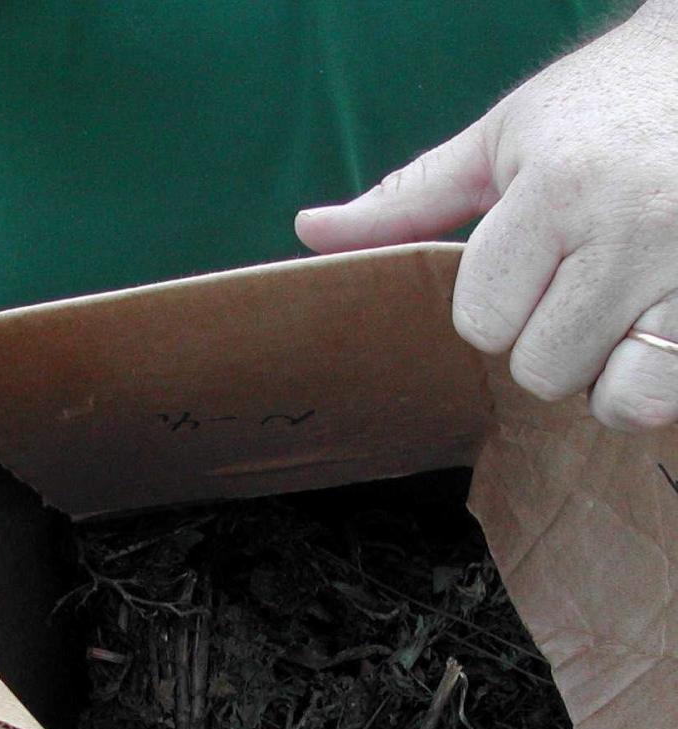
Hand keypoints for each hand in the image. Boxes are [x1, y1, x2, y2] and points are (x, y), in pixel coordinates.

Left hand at [295, 2, 677, 432]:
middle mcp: (631, 229)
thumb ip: (410, 199)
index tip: (532, 257)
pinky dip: (649, 385)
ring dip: (602, 369)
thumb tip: (309, 231)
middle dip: (547, 338)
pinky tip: (654, 334)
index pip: (483, 320)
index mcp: (558, 189)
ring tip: (622, 306)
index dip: (496, 304)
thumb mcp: (502, 139)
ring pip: (608, 398)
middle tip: (581, 279)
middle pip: (539, 367)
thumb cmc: (603, 107)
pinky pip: (661, 398)